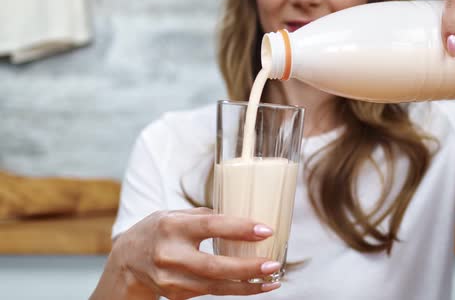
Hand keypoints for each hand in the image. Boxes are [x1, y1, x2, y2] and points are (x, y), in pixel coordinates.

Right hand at [110, 208, 281, 298]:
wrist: (127, 261)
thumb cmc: (157, 231)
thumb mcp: (174, 215)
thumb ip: (205, 215)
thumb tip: (243, 217)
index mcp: (172, 227)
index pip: (211, 226)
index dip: (240, 229)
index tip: (265, 230)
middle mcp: (170, 255)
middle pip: (214, 266)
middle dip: (248, 268)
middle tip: (274, 264)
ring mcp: (172, 279)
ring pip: (216, 286)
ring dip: (248, 286)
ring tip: (273, 279)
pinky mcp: (177, 294)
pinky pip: (212, 292)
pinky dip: (236, 289)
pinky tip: (255, 285)